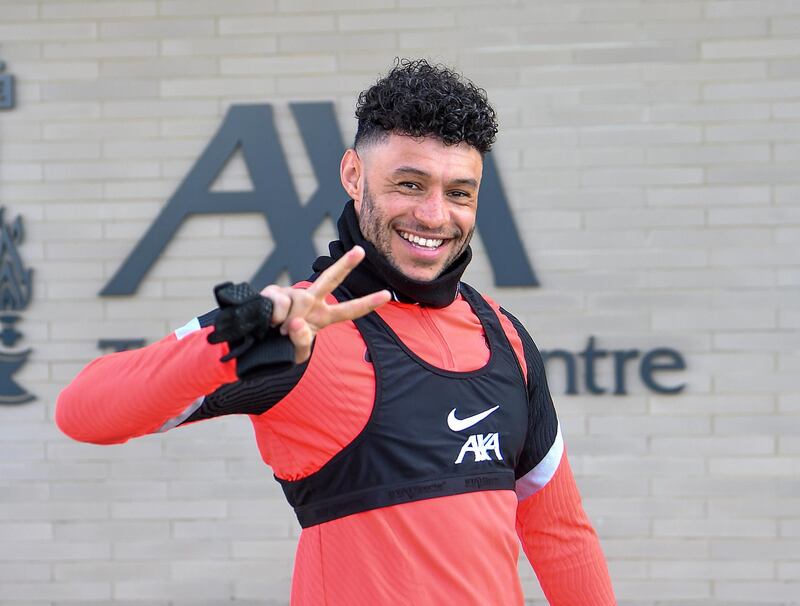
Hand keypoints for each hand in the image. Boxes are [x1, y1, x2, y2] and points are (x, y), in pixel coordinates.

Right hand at [260, 246, 390, 363]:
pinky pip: (279, 304)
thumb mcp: (297, 354)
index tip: (387, 294)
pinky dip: (274, 317)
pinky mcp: (273, 293)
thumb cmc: (281, 349)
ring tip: (278, 330)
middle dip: (346, 264)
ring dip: (288, 319)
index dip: (368, 304)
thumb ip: (302, 342)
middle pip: (331, 280)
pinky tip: (268, 322)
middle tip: (360, 250)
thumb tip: (296, 322)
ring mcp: (292, 295)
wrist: (255, 346)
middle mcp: (310, 301)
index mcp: (323, 316)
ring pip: (299, 300)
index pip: (349, 311)